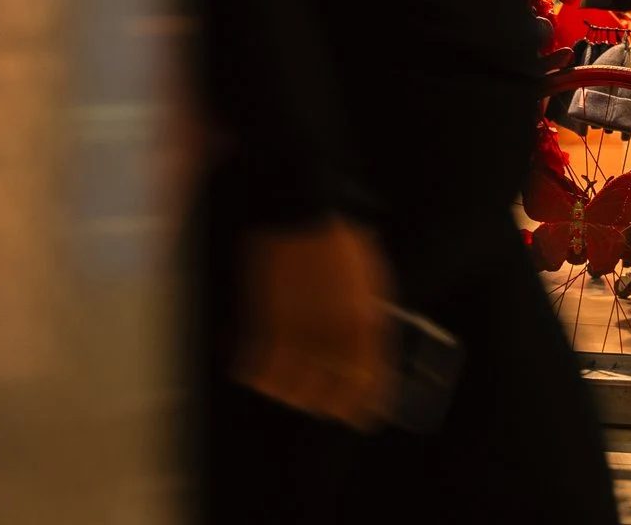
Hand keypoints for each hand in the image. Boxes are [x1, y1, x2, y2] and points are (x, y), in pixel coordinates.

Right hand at [234, 217, 396, 430]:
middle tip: (325, 409)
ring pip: (288, 386)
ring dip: (289, 394)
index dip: (364, 404)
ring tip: (292, 394)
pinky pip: (256, 365)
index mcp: (364, 321)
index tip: (363, 418)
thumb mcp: (374, 279)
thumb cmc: (344, 242)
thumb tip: (371, 345)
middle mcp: (331, 333)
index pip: (367, 379)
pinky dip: (257, 375)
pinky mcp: (263, 320)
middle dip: (327, 406)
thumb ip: (371, 317)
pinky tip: (258, 374)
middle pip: (326, 392)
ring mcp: (295, 329)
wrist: (302, 213)